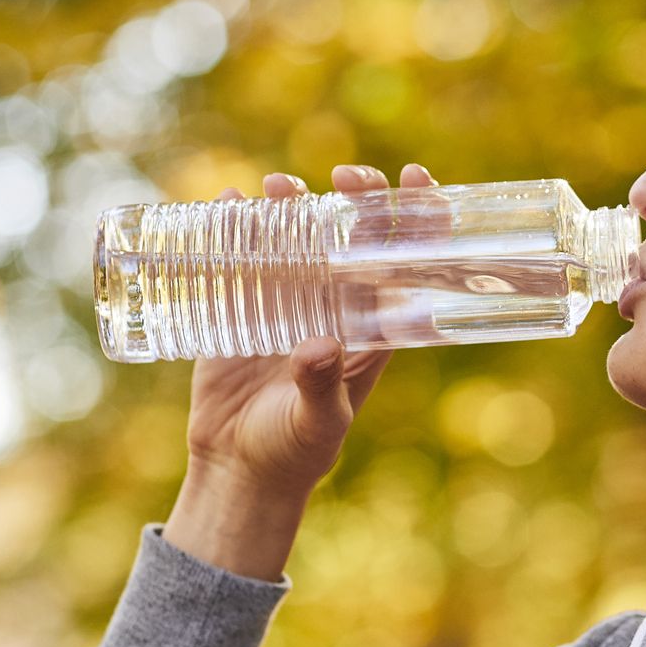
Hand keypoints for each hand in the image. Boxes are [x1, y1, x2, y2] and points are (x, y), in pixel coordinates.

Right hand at [180, 162, 438, 500]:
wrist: (242, 470)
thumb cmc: (298, 451)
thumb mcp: (319, 422)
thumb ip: (321, 386)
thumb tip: (318, 346)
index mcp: (373, 325)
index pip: (407, 260)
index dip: (420, 216)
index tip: (418, 177)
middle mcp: (337, 303)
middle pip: (356, 233)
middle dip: (356, 196)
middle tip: (344, 176)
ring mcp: (290, 300)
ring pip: (300, 234)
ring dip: (294, 202)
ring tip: (278, 186)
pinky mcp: (243, 306)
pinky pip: (244, 254)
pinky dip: (235, 225)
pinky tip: (226, 203)